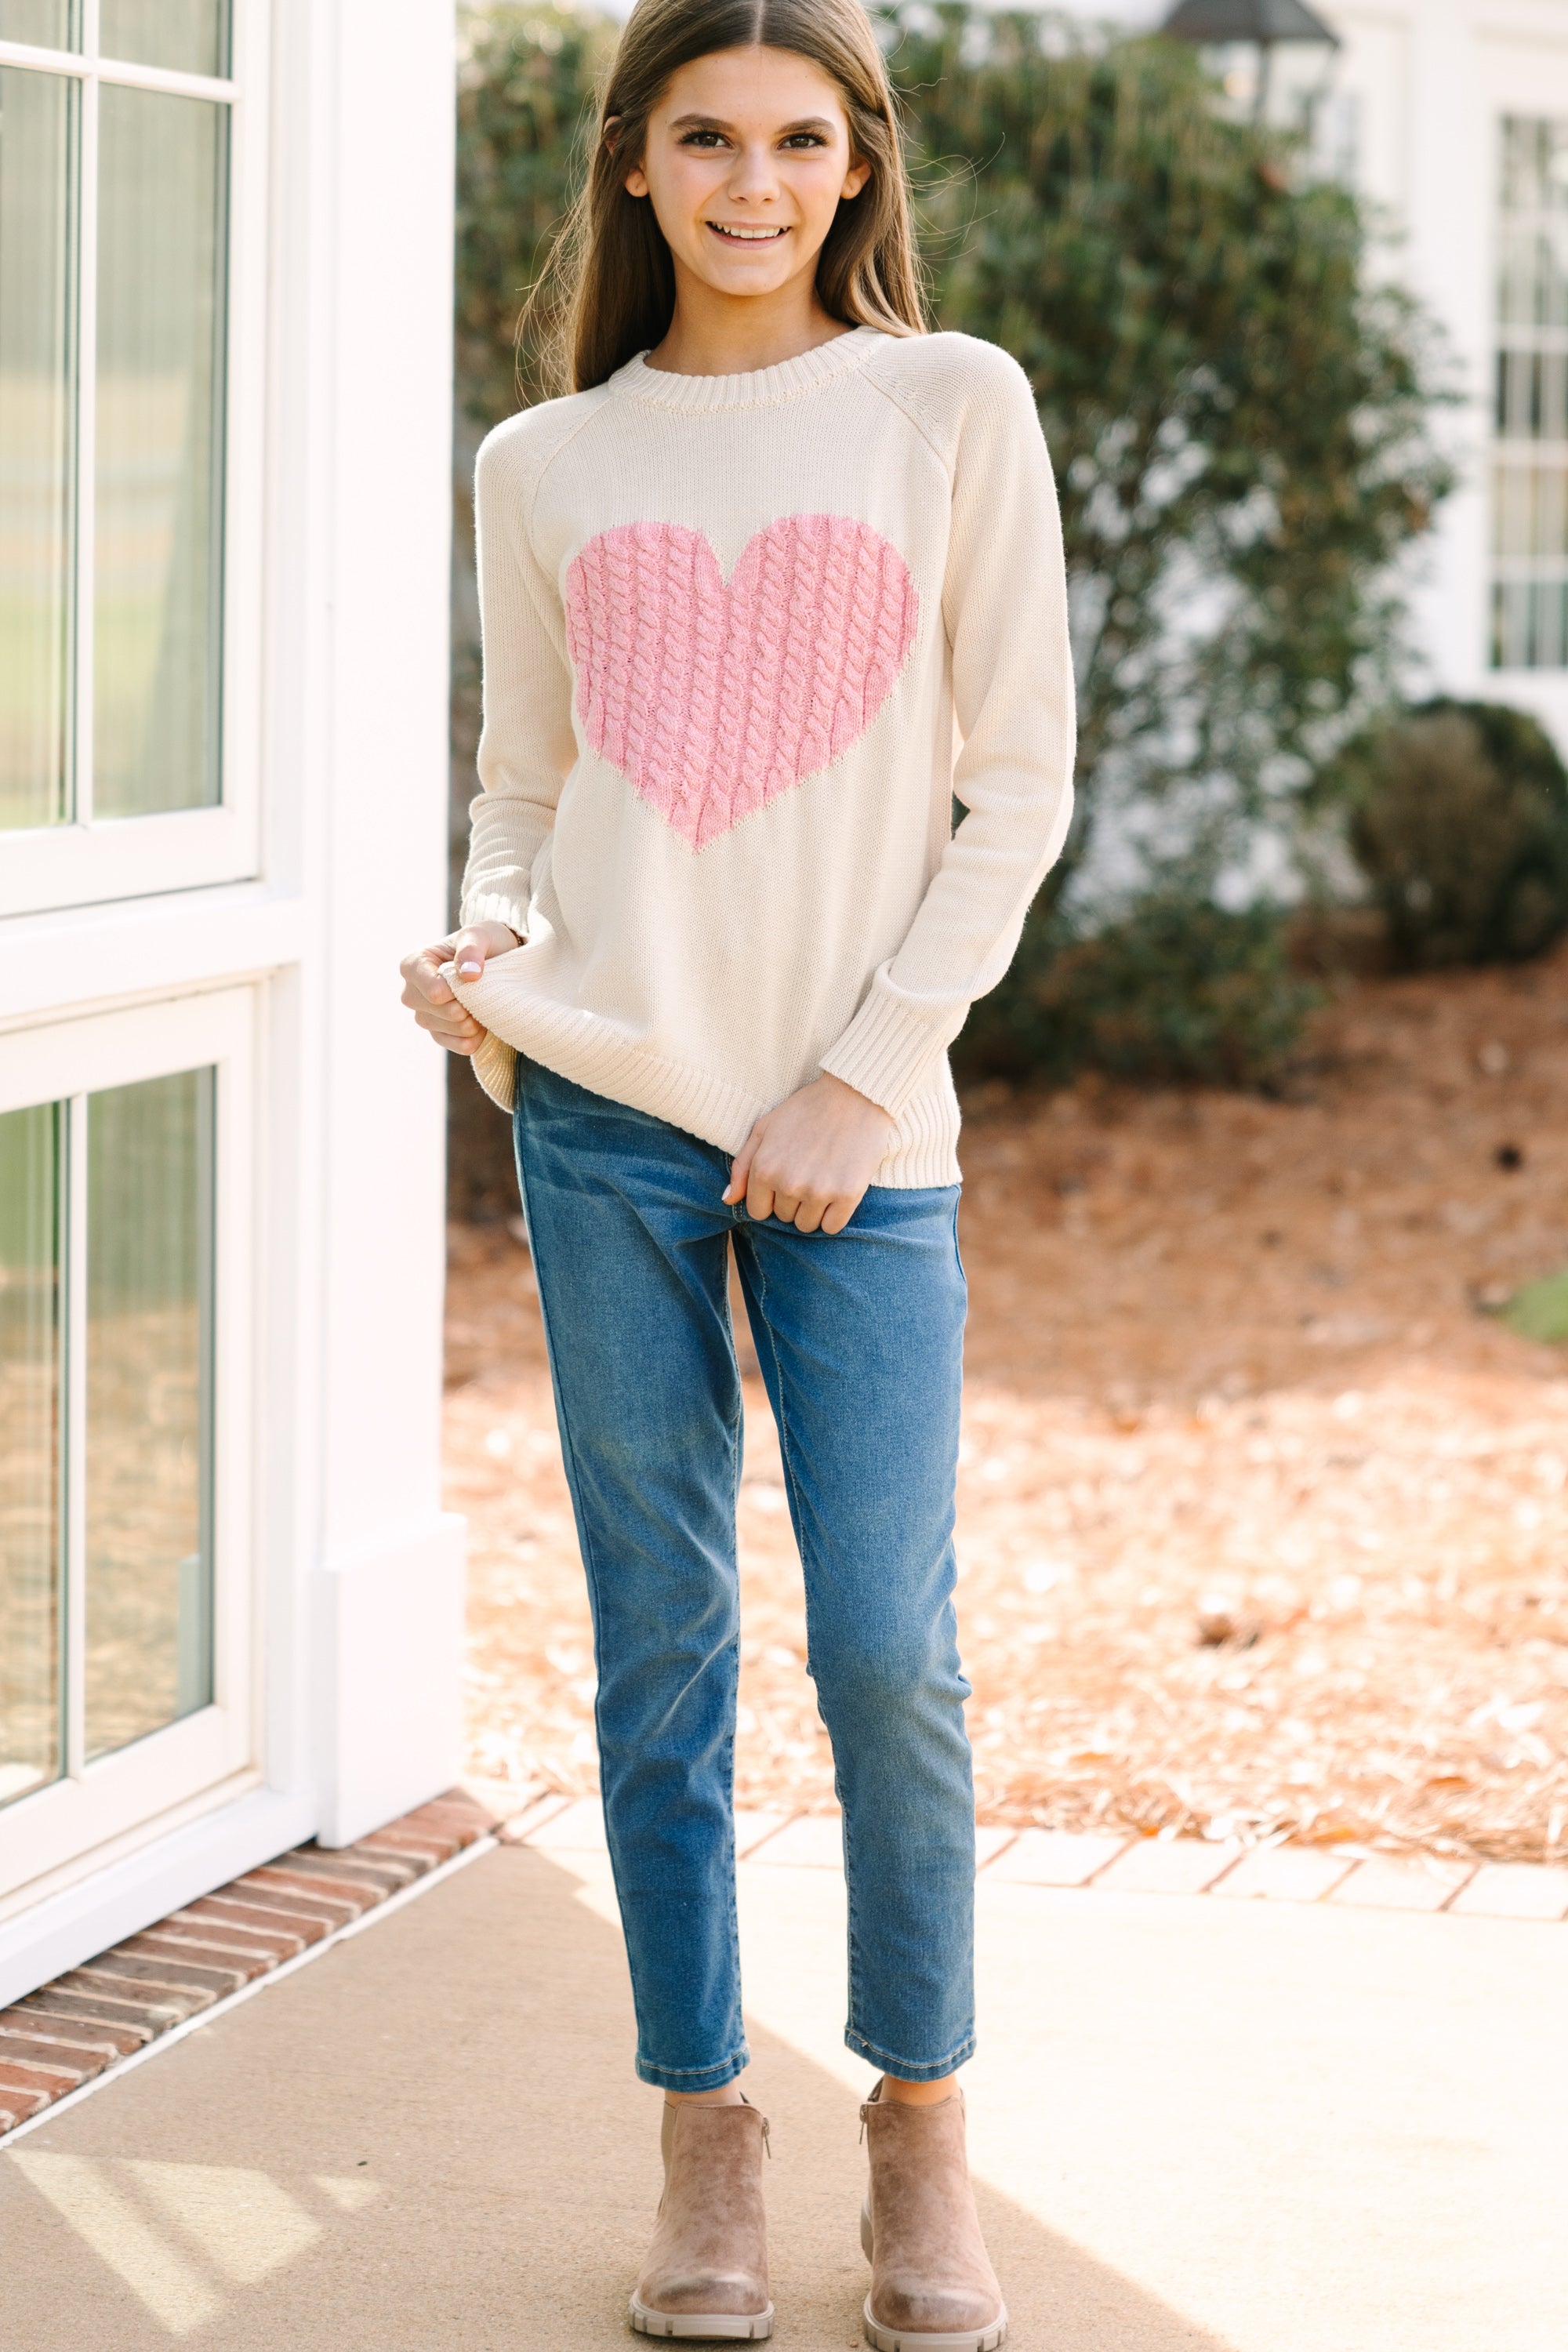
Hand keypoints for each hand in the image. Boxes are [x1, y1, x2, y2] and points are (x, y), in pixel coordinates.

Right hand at [398, 920, 519, 1056]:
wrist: (499, 959)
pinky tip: (483, 1023)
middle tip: (481, 991)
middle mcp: (412, 993)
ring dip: (471, 1021)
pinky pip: (458, 1045)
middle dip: (463, 1005)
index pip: (429, 988)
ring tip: (483, 1003)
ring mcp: (424, 1016)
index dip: (450, 990)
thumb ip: (471, 949)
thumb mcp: (480, 935)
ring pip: (446, 1029)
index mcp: (413, 965)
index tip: (469, 980)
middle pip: (436, 1011)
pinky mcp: (441, 1034)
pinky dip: (475, 1038)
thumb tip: (468, 975)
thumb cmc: (484, 943)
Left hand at [723, 1074, 893, 1234]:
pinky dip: (833, 1216)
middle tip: (808, 1171)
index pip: (758, 1211)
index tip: (784, 1181)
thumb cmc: (806, 1109)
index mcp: (764, 1169)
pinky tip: (837, 1191)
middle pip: (784, 1218)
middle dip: (792, 1201)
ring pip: (807, 1225)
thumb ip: (742, 1166)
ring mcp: (819, 1191)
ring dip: (813, 1210)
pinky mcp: (848, 1194)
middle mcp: (789, 1184)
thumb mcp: (764, 1128)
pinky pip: (832, 1227)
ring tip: (823, 1179)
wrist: (854, 1094)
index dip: (770, 1198)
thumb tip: (728, 1200)